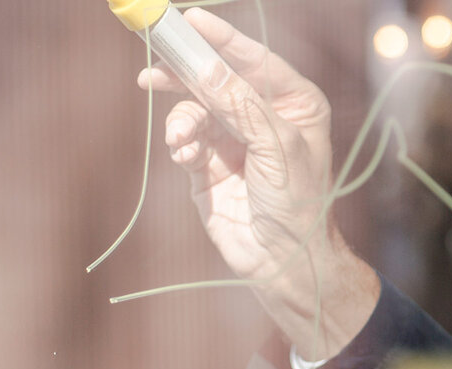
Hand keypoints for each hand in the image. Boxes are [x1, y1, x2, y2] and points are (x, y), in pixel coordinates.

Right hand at [138, 8, 377, 360]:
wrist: (283, 260)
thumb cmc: (297, 202)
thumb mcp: (275, 145)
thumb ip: (238, 102)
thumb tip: (202, 65)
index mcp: (294, 103)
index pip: (254, 59)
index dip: (222, 39)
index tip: (189, 19)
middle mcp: (263, 115)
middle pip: (216, 77)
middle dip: (186, 70)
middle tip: (154, 61)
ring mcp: (233, 138)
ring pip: (193, 106)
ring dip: (181, 117)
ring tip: (181, 138)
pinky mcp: (207, 164)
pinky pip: (183, 137)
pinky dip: (180, 141)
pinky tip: (184, 153)